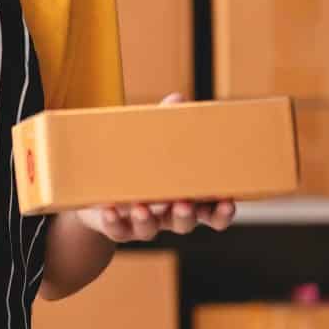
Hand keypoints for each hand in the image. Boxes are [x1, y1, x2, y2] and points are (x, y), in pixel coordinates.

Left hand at [71, 91, 237, 240]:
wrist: (101, 191)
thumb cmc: (139, 164)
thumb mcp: (152, 144)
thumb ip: (166, 125)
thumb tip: (178, 99)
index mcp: (185, 198)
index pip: (211, 211)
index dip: (221, 212)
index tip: (228, 202)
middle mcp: (167, 215)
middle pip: (184, 223)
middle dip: (186, 215)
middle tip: (185, 204)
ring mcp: (142, 223)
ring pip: (150, 230)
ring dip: (148, 221)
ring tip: (142, 208)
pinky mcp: (116, 227)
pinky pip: (117, 230)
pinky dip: (114, 222)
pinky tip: (110, 211)